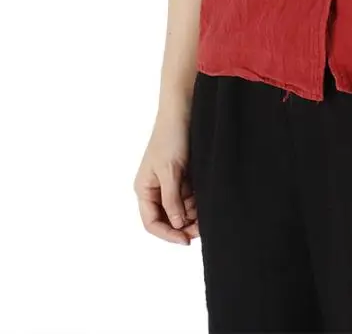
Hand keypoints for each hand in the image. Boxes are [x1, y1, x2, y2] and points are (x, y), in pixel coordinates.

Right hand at [134, 114, 198, 244]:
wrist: (184, 110)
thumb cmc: (171, 138)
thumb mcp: (170, 172)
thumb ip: (172, 200)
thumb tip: (177, 224)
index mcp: (144, 189)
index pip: (152, 222)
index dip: (168, 234)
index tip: (186, 240)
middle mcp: (155, 188)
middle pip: (168, 218)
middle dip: (183, 226)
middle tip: (202, 229)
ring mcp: (170, 182)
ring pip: (181, 209)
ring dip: (193, 215)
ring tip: (207, 214)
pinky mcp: (184, 175)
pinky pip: (190, 196)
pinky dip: (197, 202)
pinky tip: (207, 202)